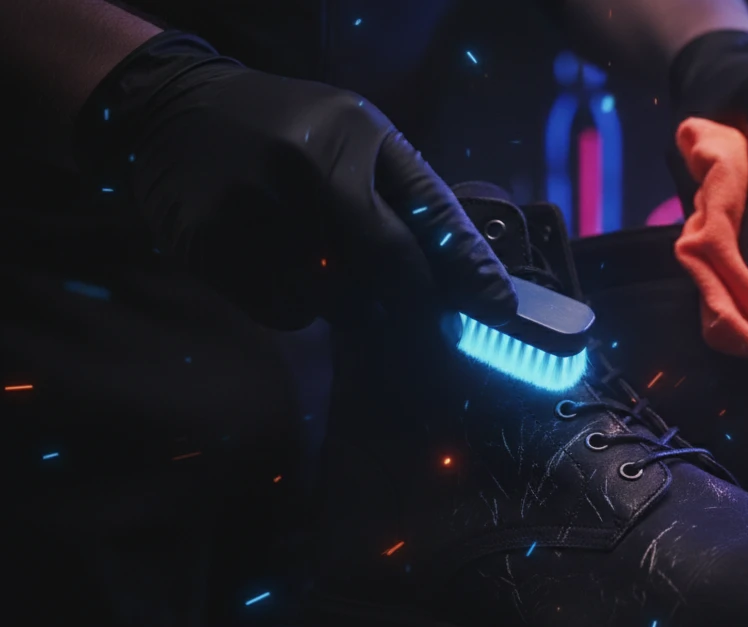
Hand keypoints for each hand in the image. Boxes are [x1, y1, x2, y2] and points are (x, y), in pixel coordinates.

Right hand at [73, 31, 515, 329]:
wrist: (178, 111)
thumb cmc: (297, 128)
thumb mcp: (369, 139)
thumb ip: (424, 203)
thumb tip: (481, 277)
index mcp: (337, 147)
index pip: (407, 241)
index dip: (457, 283)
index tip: (498, 312)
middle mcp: (287, 180)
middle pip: (371, 281)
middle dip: (409, 306)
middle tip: (429, 321)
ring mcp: (240, 218)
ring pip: (327, 304)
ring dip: (347, 302)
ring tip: (330, 259)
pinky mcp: (204, 251)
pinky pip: (281, 312)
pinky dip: (298, 304)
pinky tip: (286, 264)